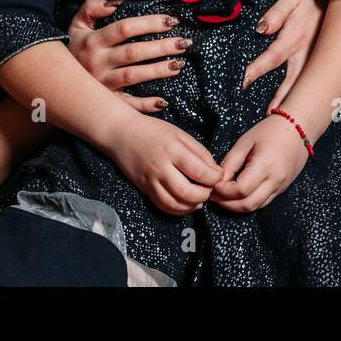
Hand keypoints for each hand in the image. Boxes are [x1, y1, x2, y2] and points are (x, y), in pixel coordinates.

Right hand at [67, 0, 190, 113]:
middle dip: (161, 47)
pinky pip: (127, 104)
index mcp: (93, 41)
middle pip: (134, 52)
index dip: (149, 23)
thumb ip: (92, 8)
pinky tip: (163, 102)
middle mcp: (98, 62)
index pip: (125, 28)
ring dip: (158, 71)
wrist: (53, 82)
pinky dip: (145, 105)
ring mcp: (102, 84)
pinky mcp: (105, 101)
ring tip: (179, 65)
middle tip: (184, 43)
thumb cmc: (73, 49)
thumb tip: (115, 4)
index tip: (171, 21)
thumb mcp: (76, 25)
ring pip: (133, 76)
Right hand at [107, 109, 223, 215]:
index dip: (215, 179)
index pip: (201, 172)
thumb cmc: (153, 130)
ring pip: (175, 204)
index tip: (219, 176)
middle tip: (209, 189)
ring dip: (193, 205)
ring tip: (200, 198)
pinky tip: (187, 203)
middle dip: (205, 195)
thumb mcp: (180, 134)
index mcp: (173, 150)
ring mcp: (151, 180)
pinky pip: (163, 206)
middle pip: (188, 193)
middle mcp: (161, 168)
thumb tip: (216, 171)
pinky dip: (178, 209)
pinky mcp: (144, 189)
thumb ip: (200, 152)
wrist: (121, 133)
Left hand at [209, 114, 309, 212]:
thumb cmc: (271, 130)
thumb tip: (217, 180)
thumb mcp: (246, 141)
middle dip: (226, 203)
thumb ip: (230, 162)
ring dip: (236, 206)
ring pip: (255, 207)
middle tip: (213, 195)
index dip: (222, 190)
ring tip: (223, 196)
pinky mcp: (283, 188)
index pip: (240, 189)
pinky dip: (248, 202)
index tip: (212, 183)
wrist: (299, 126)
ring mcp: (281, 186)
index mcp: (265, 165)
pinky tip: (238, 194)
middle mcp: (275, 180)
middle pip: (247, 204)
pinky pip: (263, 202)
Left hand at [244, 0, 324, 108]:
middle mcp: (305, 53)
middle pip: (291, 81)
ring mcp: (316, 58)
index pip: (270, 58)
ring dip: (296, 100)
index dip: (255, 70)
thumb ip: (276, 14)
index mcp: (293, 39)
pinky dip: (312, 94)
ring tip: (286, 116)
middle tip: (271, 116)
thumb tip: (261, 29)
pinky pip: (317, 81)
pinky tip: (307, 105)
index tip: (243, 82)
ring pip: (305, 84)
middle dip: (281, 99)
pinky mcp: (324, 59)